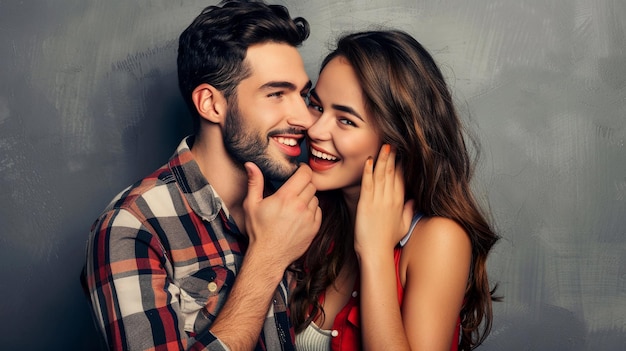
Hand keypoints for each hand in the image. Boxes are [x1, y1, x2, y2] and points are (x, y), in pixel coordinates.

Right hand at [243, 162, 321, 269]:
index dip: (303, 170)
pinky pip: (318, 211)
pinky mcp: (314, 228)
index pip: (305, 174)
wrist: (268, 256)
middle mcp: (300, 206)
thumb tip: (251, 164)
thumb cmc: (259, 230)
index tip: (299, 171)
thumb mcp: (252, 205)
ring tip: (295, 204)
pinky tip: (300, 215)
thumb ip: (254, 182)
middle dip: (304, 184)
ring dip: (308, 198)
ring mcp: (309, 218)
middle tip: (294, 189)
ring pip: (315, 198)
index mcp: (286, 197)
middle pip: (311, 185)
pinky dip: (312, 210)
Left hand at [354, 145, 413, 259]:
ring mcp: (378, 200)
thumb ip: (409, 211)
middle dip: (394, 157)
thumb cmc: (387, 241)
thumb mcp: (403, 226)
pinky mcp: (366, 203)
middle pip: (393, 173)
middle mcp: (390, 199)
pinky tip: (369, 160)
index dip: (402, 165)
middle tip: (394, 143)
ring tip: (385, 146)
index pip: (402, 179)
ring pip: (382, 175)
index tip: (402, 154)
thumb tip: (414, 201)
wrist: (375, 252)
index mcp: (399, 203)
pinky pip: (368, 183)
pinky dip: (368, 171)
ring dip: (383, 159)